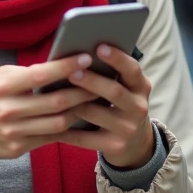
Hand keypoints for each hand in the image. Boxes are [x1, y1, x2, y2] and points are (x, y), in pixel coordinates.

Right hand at [0, 54, 100, 163]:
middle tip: (101, 81)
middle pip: (56, 101)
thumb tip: (61, 66)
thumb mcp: (0, 79)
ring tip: (95, 99)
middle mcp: (8, 109)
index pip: (41, 75)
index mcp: (3, 86)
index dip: (66, 66)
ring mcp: (14, 131)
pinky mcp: (19, 148)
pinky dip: (70, 128)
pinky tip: (82, 119)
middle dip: (83, 90)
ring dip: (81, 110)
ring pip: (58, 122)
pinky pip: (52, 138)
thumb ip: (27, 73)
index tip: (87, 58)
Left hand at [57, 44, 154, 168]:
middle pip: (114, 91)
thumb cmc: (120, 105)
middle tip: (71, 72)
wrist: (136, 144)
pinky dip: (67, 129)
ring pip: (96, 114)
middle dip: (91, 81)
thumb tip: (78, 55)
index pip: (132, 69)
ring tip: (54, 96)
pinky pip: (86, 137)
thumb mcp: (125, 89)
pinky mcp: (115, 146)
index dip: (117, 58)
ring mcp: (128, 129)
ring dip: (74, 104)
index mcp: (141, 87)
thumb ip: (110, 74)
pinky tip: (51, 122)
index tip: (99, 47)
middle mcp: (138, 107)